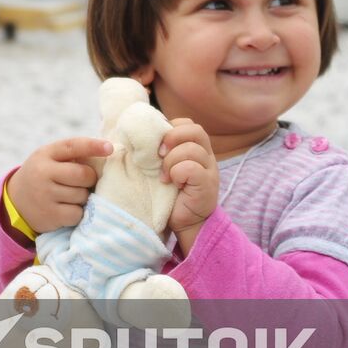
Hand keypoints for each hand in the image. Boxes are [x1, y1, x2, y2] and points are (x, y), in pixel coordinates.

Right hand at [8, 137, 110, 234]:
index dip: (93, 146)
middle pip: (83, 174)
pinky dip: (77, 212)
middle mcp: (43, 173)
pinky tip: (67, 209)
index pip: (72, 146)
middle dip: (90, 179)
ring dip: (83, 197)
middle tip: (84, 182)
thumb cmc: (44, 176)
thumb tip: (108, 151)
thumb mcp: (49, 159)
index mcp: (45, 154)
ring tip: (70, 196)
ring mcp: (45, 195)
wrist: (16, 202)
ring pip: (82, 195)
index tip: (110, 148)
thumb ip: (72, 155)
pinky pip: (77, 213)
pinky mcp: (50, 215)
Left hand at [159, 118, 219, 254]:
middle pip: (195, 130)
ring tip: (164, 177)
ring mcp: (210, 170)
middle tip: (159, 156)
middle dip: (172, 139)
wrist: (185, 223)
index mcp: (197, 148)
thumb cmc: (170, 194)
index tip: (157, 146)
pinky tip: (172, 184)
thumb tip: (137, 135)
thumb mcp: (164, 167)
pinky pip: (192, 168)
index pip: (188, 123)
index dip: (170, 128)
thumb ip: (160, 151)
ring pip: (192, 149)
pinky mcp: (208, 184)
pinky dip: (177, 173)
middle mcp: (207, 156)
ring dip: (171, 161)